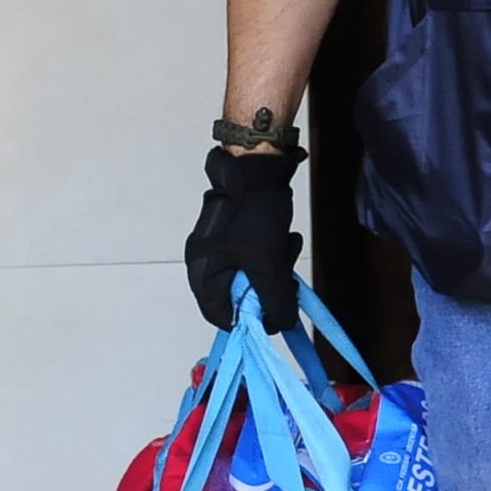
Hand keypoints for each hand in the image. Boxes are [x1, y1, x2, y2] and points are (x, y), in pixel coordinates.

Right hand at [185, 144, 302, 332]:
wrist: (256, 165)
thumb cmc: (256, 215)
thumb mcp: (269, 265)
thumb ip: (275, 301)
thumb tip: (280, 325)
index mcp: (202, 272)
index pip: (220, 316)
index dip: (250, 321)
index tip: (275, 313)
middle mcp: (202, 261)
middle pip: (237, 295)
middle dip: (267, 289)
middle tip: (288, 281)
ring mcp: (215, 244)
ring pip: (248, 273)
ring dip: (273, 268)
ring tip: (288, 247)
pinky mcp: (230, 231)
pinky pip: (250, 254)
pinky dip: (269, 252)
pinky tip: (286, 237)